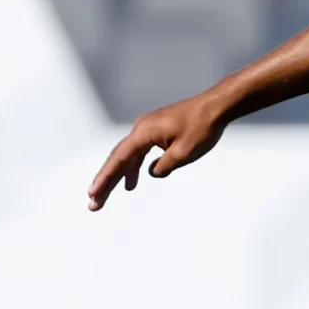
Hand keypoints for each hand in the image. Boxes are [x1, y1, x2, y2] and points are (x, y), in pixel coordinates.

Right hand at [88, 94, 227, 209]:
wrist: (216, 106)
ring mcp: (148, 128)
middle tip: (94, 202)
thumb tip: (152, 173)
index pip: (119, 159)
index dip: (105, 178)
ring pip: (128, 155)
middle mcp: (140, 128)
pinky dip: (135, 165)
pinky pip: (140, 150)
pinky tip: (133, 180)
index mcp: (143, 133)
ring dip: (119, 175)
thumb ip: (164, 166)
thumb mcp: (183, 153)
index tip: (93, 193)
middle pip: (118, 158)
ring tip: (108, 194)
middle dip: (106, 181)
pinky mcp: (156, 130)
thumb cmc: (202, 127)